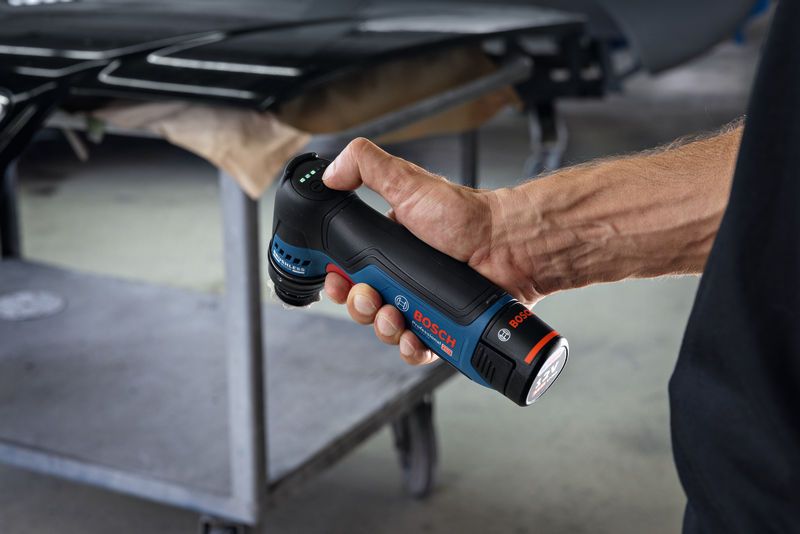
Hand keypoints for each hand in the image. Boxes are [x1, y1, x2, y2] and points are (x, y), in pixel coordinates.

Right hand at [321, 138, 544, 365]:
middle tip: (369, 297)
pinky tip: (413, 338)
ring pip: (387, 328)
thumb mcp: (409, 183)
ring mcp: (424, 303)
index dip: (339, 280)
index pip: (352, 270)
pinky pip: (417, 347)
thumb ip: (367, 167)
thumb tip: (330, 171)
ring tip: (395, 316)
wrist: (510, 246)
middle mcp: (406, 276)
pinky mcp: (444, 326)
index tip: (335, 281)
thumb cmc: (467, 216)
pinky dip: (410, 348)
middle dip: (359, 306)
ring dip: (383, 328)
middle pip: (364, 304)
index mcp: (392, 247)